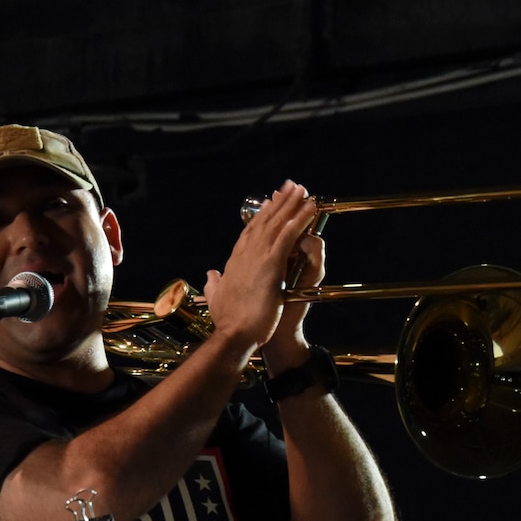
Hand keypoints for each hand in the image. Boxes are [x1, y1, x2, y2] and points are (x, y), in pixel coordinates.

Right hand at [204, 181, 319, 359]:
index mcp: (234, 262)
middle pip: (264, 222)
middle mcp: (245, 254)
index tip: (270, 203)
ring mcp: (258, 257)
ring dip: (291, 204)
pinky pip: (288, 235)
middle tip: (290, 186)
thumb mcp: (217, 297)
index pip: (250, 233)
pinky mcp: (271, 263)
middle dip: (279, 203)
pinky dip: (299, 219)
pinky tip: (309, 207)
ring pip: (277, 223)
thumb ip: (214, 283)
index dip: (261, 216)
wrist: (234, 334)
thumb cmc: (228, 321)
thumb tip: (210, 274)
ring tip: (302, 189)